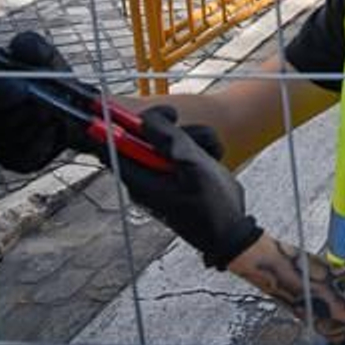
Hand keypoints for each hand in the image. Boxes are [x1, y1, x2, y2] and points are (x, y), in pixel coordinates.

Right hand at [0, 31, 91, 172]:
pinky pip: (24, 155)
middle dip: (27, 110)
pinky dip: (44, 141)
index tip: (24, 89)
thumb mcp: (45, 55)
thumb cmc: (49, 79)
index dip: (2, 91)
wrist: (72, 108)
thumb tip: (17, 46)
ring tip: (51, 113)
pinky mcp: (9, 160)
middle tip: (47, 102)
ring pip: (12, 138)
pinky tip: (50, 130)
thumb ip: (30, 45)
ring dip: (38, 125)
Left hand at [112, 107, 262, 270]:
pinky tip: (212, 160)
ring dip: (193, 139)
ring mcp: (162, 176)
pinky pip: (182, 152)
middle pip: (144, 137)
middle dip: (171, 131)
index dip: (123, 121)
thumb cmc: (212, 206)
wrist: (231, 232)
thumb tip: (144, 119)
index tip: (148, 112)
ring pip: (168, 141)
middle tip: (189, 135)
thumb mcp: (192, 166)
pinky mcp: (177, 176)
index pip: (113, 144)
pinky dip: (199, 149)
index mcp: (139, 180)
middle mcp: (146, 178)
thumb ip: (168, 139)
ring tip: (210, 154)